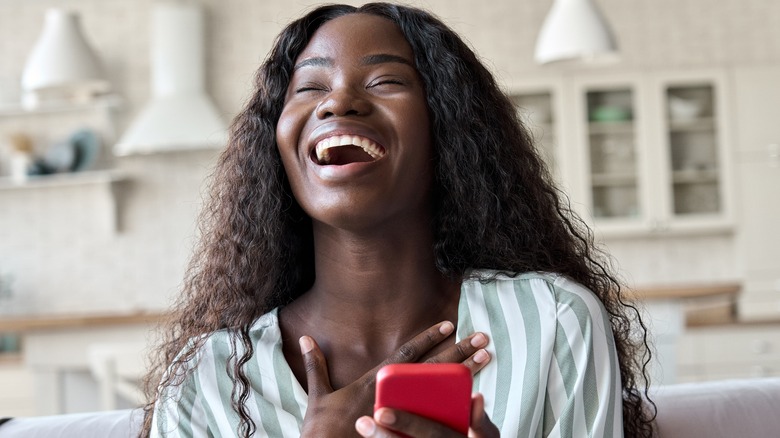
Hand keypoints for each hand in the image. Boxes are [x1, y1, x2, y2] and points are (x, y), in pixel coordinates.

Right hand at [298, 321, 490, 436]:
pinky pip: (437, 421)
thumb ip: (315, 366)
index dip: (428, 337)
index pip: (406, 354)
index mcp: (374, 383)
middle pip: (433, 369)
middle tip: (482, 337)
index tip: (450, 323)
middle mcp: (393, 396)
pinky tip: (477, 400)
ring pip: (442, 392)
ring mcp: (402, 416)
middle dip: (458, 351)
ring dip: (465, 374)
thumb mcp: (317, 397)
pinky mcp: (405, 433)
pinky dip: (458, 411)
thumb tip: (306, 339)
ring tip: (486, 358)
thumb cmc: (321, 432)